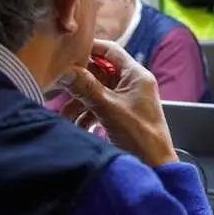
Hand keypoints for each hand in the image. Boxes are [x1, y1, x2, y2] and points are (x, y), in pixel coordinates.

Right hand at [58, 40, 177, 167]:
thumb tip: (65, 71)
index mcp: (136, 76)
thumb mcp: (109, 108)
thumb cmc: (141, 136)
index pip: (111, 51)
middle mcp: (132, 84)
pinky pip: (98, 107)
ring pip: (96, 92)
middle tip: (59, 85)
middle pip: (99, 72)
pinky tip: (77, 126)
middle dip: (79, 82)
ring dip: (79, 103)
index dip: (91, 48)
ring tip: (65, 116)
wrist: (154, 166)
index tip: (69, 50)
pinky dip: (86, 115)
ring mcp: (126, 100)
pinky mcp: (120, 115)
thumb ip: (86, 88)